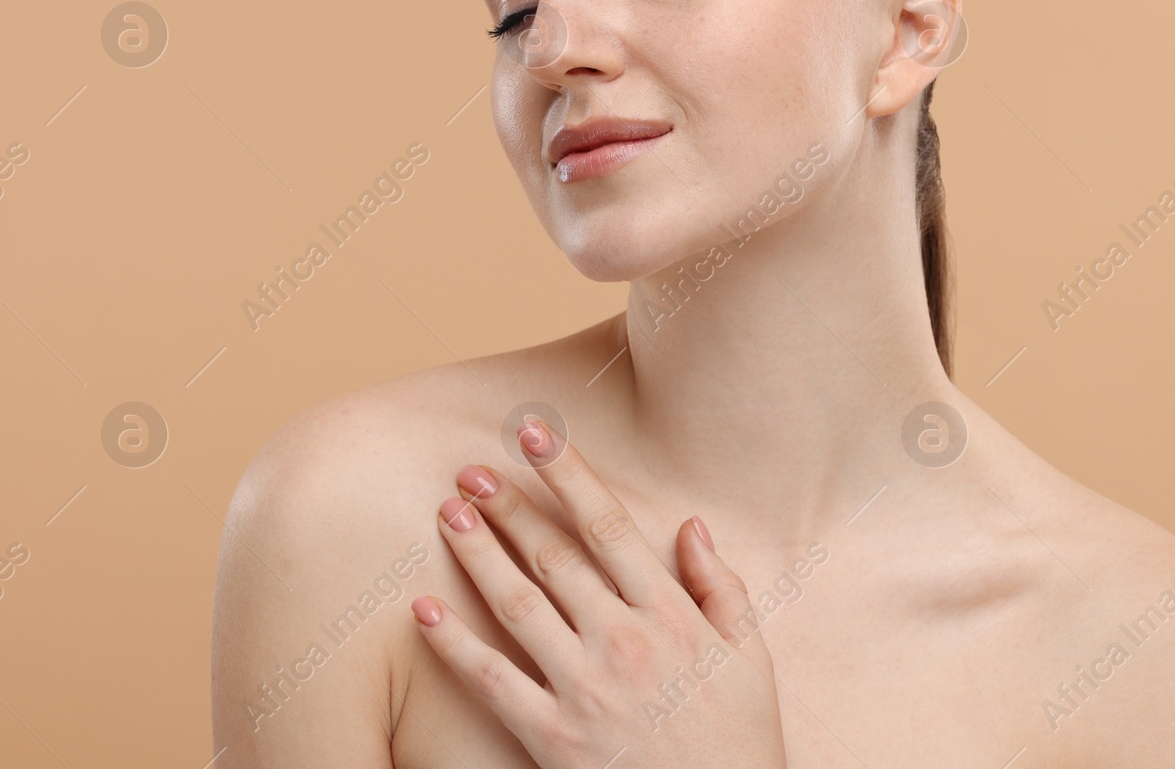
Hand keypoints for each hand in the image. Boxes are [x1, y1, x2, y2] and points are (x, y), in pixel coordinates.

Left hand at [411, 417, 788, 767]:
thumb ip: (721, 588)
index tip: (536, 435)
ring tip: (449, 513)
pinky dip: (452, 643)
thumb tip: (690, 526)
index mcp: (671, 615)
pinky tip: (423, 609)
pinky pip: (491, 681)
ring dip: (478, 553)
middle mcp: (623, 640)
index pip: (609, 526)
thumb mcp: (751, 659)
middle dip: (511, 508)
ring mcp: (584, 687)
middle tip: (473, 472)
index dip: (568, 476)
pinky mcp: (551, 736)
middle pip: (554, 557)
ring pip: (517, 603)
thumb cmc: (738, 741)